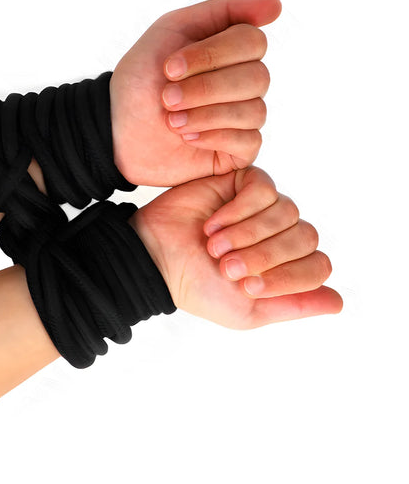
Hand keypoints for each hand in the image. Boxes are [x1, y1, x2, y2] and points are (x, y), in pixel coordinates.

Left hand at [110, 0, 281, 186]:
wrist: (116, 129)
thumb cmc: (141, 79)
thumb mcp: (173, 29)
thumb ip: (225, 10)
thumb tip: (276, 5)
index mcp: (231, 52)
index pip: (253, 43)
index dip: (212, 55)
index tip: (170, 67)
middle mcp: (243, 84)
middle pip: (258, 78)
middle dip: (205, 88)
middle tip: (166, 97)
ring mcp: (242, 118)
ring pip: (255, 111)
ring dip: (206, 114)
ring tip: (171, 120)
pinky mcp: (237, 151)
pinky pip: (249, 142)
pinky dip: (214, 136)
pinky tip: (188, 137)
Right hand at [129, 166, 341, 329]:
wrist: (158, 258)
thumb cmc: (198, 288)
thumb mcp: (247, 311)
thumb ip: (292, 305)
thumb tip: (337, 302)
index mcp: (286, 266)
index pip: (318, 266)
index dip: (289, 276)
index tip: (247, 286)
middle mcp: (280, 235)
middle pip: (305, 237)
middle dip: (265, 255)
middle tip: (226, 266)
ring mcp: (265, 209)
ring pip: (287, 211)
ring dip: (247, 233)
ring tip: (214, 245)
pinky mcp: (245, 184)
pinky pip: (264, 189)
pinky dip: (239, 210)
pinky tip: (213, 223)